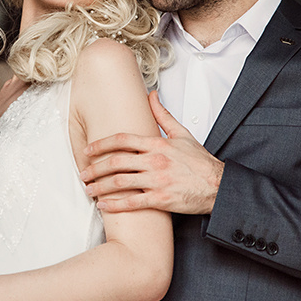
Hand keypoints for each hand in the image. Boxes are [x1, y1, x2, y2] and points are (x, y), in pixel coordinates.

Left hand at [81, 90, 224, 214]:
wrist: (218, 186)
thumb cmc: (200, 162)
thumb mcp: (182, 134)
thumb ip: (162, 115)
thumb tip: (151, 94)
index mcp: (158, 144)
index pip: (123, 139)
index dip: (101, 144)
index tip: (88, 149)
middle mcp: (155, 161)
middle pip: (116, 161)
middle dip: (95, 167)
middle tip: (82, 172)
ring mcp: (157, 181)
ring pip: (120, 183)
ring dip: (100, 187)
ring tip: (89, 189)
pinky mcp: (161, 200)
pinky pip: (132, 203)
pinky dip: (115, 205)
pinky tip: (103, 206)